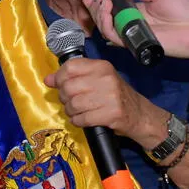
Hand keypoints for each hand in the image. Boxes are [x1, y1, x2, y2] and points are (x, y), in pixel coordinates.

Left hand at [44, 58, 168, 148]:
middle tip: (70, 102)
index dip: (59, 77)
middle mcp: (106, 79)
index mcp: (102, 67)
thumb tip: (49, 79)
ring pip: (73, 104)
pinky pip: (82, 119)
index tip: (58, 84)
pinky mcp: (110, 114)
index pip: (70, 67)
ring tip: (78, 112)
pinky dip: (78, 121)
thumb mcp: (98, 80)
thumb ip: (74, 77)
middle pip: (68, 87)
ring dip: (71, 111)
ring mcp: (110, 97)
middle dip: (64, 98)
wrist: (139, 114)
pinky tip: (84, 119)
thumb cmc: (116, 96)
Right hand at [82, 0, 188, 67]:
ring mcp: (131, 33)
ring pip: (105, 27)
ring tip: (104, 2)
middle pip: (105, 17)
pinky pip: (114, 37)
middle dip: (95, 6)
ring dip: (99, 14)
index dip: (100, 0)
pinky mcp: (133, 43)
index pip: (112, 6)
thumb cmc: (183, 10)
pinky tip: (108, 12)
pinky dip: (106, 25)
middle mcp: (131, 22)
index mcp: (136, 9)